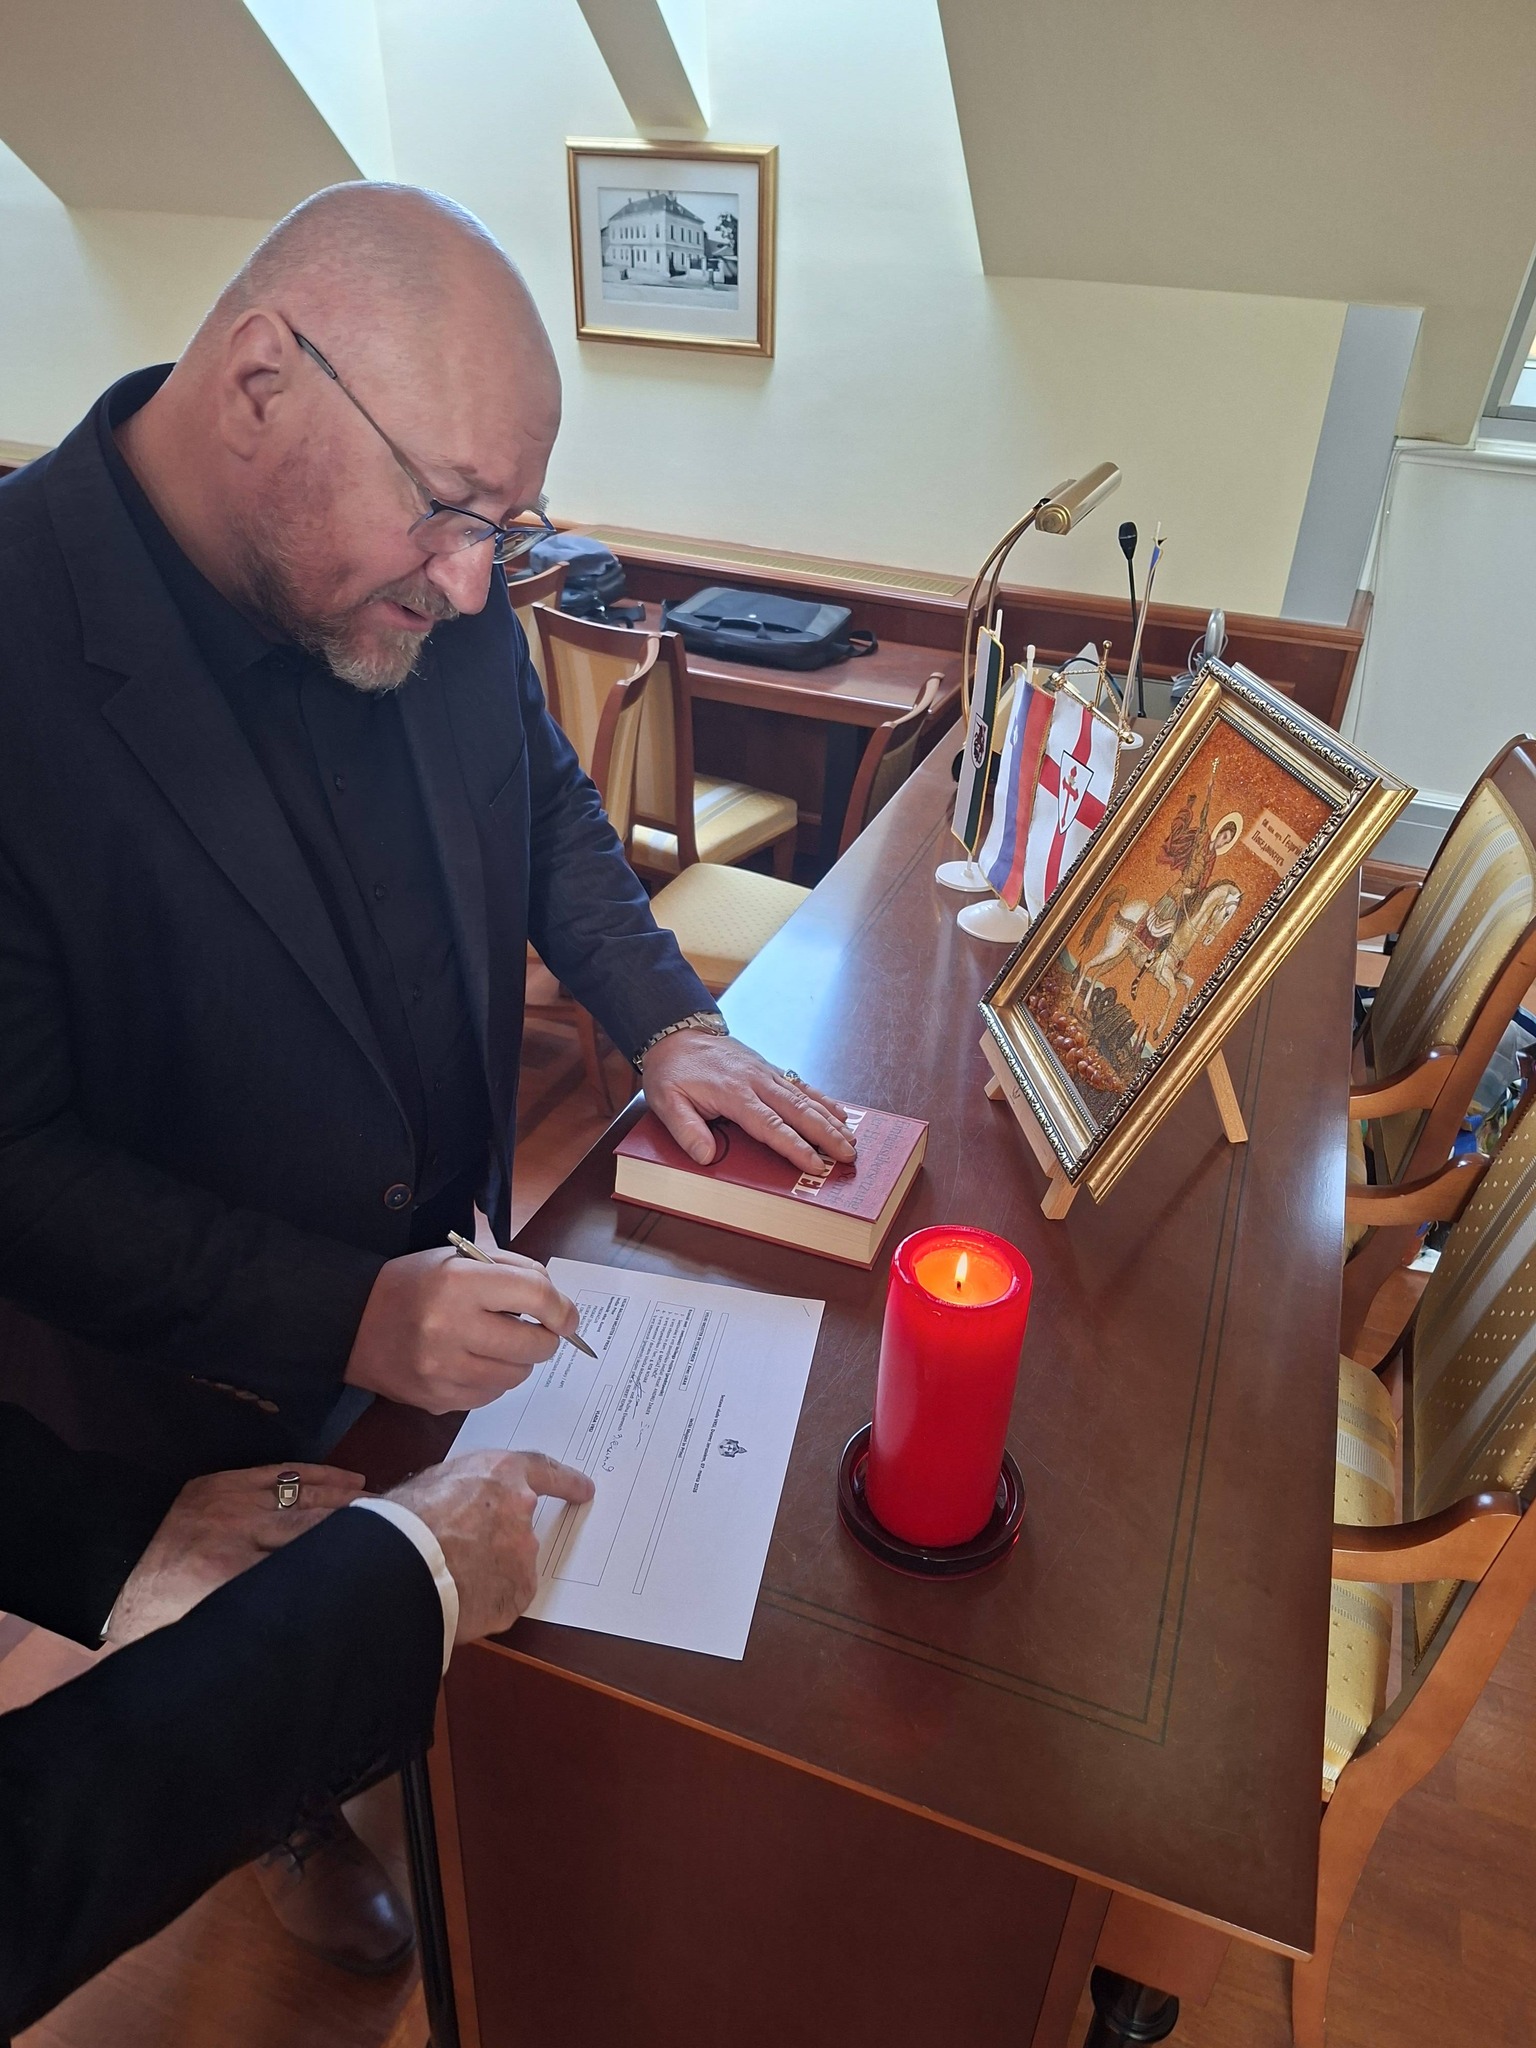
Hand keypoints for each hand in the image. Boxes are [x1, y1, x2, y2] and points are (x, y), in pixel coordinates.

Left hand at [105, 1462, 365, 1645]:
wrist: (113, 1580)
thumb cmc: (164, 1619)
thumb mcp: (210, 1635)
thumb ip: (259, 1629)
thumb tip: (318, 1628)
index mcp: (231, 1580)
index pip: (306, 1566)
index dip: (349, 1562)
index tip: (388, 1563)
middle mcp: (236, 1536)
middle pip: (312, 1528)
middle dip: (358, 1528)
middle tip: (403, 1530)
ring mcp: (230, 1504)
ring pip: (301, 1497)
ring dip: (344, 1498)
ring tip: (381, 1502)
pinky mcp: (221, 1484)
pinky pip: (281, 1474)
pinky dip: (318, 1476)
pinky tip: (347, 1481)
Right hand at [344, 1247, 580, 1413]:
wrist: (351, 1323)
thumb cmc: (412, 1285)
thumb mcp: (457, 1259)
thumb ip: (512, 1271)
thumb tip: (557, 1302)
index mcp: (459, 1284)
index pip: (535, 1296)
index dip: (561, 1308)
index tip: (567, 1317)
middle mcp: (451, 1328)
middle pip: (533, 1345)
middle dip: (545, 1339)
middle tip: (537, 1332)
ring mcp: (442, 1370)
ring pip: (516, 1376)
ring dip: (519, 1362)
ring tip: (499, 1346)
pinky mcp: (436, 1399)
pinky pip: (490, 1396)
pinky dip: (494, 1381)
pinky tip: (476, 1364)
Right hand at [385, 1450, 594, 1641]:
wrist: (399, 1567)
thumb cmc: (404, 1520)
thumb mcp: (431, 1483)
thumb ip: (462, 1490)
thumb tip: (460, 1505)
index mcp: (502, 1475)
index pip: (544, 1471)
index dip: (565, 1481)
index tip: (584, 1490)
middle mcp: (522, 1514)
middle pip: (519, 1529)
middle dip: (497, 1541)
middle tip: (461, 1550)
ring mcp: (522, 1558)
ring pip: (509, 1566)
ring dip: (487, 1572)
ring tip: (444, 1579)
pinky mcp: (516, 1596)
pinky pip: (501, 1599)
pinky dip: (484, 1601)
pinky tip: (455, 1599)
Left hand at [642, 1030, 855, 1173]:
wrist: (678, 1033)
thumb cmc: (672, 1071)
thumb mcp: (666, 1101)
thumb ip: (686, 1129)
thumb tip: (706, 1156)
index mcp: (733, 1093)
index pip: (769, 1126)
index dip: (794, 1146)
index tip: (815, 1165)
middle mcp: (756, 1082)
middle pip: (798, 1112)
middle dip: (826, 1136)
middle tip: (848, 1157)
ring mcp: (766, 1073)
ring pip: (805, 1099)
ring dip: (830, 1121)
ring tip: (852, 1140)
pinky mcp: (769, 1069)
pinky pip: (801, 1085)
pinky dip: (823, 1099)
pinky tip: (840, 1113)